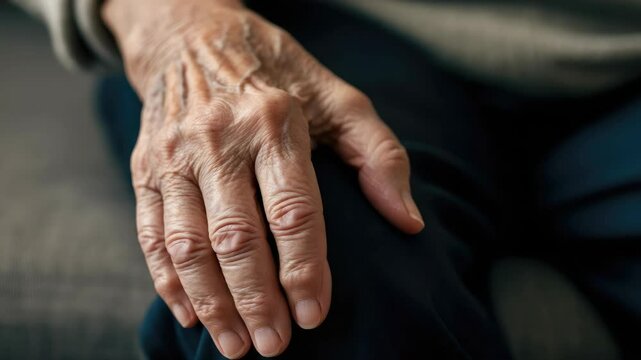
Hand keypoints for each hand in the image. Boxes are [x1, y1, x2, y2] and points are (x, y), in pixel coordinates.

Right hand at [103, 0, 423, 357]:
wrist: (193, 35)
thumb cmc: (277, 72)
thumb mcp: (338, 97)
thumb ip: (378, 153)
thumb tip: (407, 221)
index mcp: (274, 122)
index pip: (292, 210)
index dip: (305, 269)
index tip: (315, 314)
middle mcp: (217, 139)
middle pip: (236, 237)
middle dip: (256, 301)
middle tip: (274, 345)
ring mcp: (173, 154)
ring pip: (188, 244)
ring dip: (212, 303)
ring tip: (235, 345)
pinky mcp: (144, 166)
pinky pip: (150, 232)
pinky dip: (168, 280)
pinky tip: (190, 313)